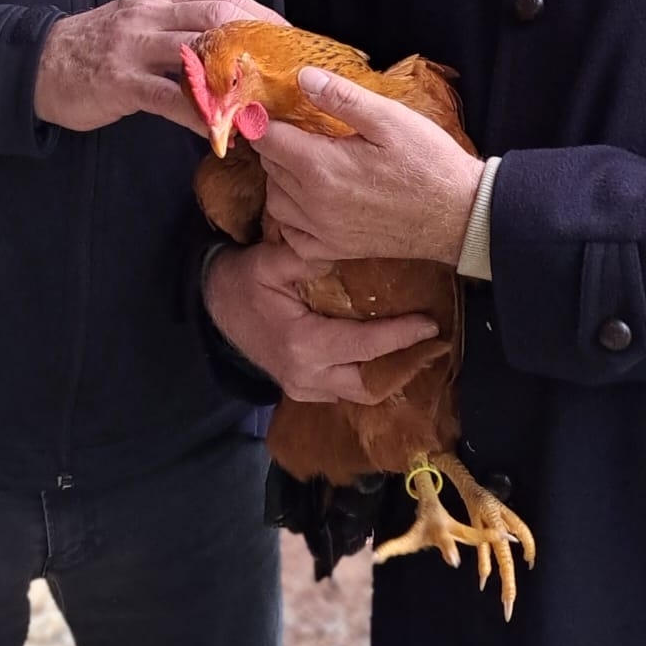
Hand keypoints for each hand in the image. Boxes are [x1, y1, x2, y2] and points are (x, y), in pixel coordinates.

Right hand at [35, 0, 283, 131]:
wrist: (36, 64)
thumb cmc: (98, 49)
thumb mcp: (142, 24)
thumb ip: (182, 29)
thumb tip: (235, 49)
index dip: (263, 18)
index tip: (291, 41)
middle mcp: (152, 15)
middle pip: (219, 17)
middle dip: (261, 43)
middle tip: (288, 72)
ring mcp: (134, 47)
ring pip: (197, 52)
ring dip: (236, 79)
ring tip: (266, 103)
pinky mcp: (119, 81)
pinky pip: (168, 96)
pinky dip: (199, 113)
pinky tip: (221, 130)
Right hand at [204, 241, 440, 404]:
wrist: (213, 305)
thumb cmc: (243, 281)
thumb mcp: (268, 261)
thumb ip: (305, 258)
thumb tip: (346, 252)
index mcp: (303, 345)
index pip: (365, 347)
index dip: (401, 336)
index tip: (430, 325)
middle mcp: (306, 376)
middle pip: (368, 384)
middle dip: (402, 366)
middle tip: (432, 342)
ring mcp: (302, 388)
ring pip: (357, 393)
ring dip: (387, 374)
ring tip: (416, 349)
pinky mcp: (301, 389)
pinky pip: (343, 392)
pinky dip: (367, 376)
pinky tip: (387, 356)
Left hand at [256, 68, 483, 270]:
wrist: (458, 214)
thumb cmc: (428, 162)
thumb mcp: (390, 118)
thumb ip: (342, 97)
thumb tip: (302, 77)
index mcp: (320, 166)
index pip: (267, 139)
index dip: (265, 121)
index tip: (272, 111)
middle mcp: (312, 202)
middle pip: (269, 167)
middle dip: (277, 146)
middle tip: (300, 130)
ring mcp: (322, 230)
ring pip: (276, 201)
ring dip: (282, 180)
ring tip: (307, 163)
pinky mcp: (335, 249)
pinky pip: (292, 236)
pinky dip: (292, 218)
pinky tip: (311, 202)